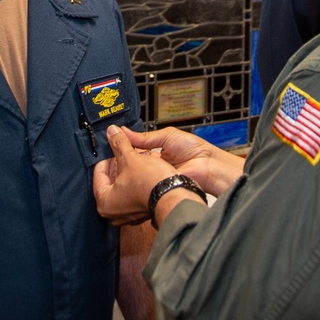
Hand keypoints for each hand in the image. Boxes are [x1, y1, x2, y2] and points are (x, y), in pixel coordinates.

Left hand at [93, 126, 176, 225]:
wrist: (174, 196)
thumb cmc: (150, 183)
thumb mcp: (130, 158)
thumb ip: (118, 144)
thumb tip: (111, 131)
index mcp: (104, 203)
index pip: (99, 174)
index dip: (106, 158)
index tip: (112, 149)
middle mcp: (114, 213)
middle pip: (111, 181)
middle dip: (119, 163)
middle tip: (123, 151)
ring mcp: (128, 215)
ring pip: (123, 186)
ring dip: (128, 170)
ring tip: (136, 157)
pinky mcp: (141, 213)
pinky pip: (133, 193)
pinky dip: (136, 180)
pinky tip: (144, 168)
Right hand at [121, 126, 244, 196]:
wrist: (208, 166)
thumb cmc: (195, 150)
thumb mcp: (166, 136)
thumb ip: (144, 137)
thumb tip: (123, 131)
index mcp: (156, 152)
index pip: (134, 150)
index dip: (124, 147)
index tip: (112, 141)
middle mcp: (153, 166)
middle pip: (132, 163)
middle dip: (123, 157)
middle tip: (111, 151)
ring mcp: (154, 178)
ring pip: (134, 174)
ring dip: (128, 167)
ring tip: (117, 160)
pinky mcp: (157, 188)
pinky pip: (142, 183)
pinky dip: (136, 178)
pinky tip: (129, 172)